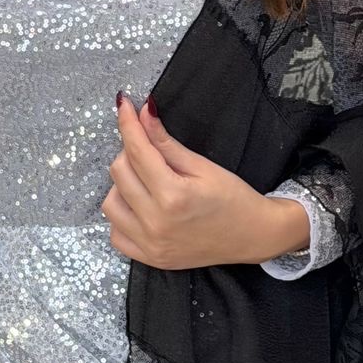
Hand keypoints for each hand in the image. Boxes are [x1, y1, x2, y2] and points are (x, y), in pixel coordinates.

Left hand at [100, 93, 309, 269]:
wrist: (252, 236)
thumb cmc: (234, 198)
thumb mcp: (202, 166)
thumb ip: (166, 142)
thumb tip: (143, 113)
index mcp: (173, 196)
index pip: (138, 151)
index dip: (128, 123)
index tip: (123, 104)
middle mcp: (156, 222)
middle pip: (119, 172)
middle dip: (130, 152)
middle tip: (149, 149)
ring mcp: (150, 244)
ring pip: (110, 203)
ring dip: (122, 185)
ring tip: (146, 181)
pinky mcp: (148, 258)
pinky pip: (115, 233)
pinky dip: (122, 216)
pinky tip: (140, 206)